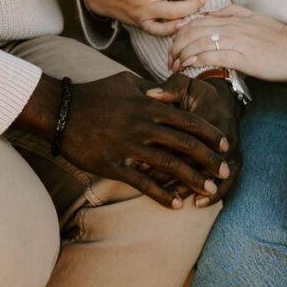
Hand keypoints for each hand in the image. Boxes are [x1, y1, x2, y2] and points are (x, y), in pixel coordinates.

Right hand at [10, 68, 236, 211]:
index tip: (224, 145)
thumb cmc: (94, 94)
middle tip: (225, 171)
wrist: (61, 111)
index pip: (188, 120)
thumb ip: (150, 88)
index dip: (210, 134)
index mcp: (149, 105)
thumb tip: (168, 91)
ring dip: (193, 179)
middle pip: (186, 144)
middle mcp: (144, 125)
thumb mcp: (126, 81)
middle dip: (209, 160)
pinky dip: (161, 195)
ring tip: (210, 191)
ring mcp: (130, 146)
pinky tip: (175, 205)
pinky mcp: (114, 164)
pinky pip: (143, 183)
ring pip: (170, 165)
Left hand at [167, 5, 286, 83]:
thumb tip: (208, 14)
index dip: (180, 34)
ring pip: (198, 42)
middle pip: (192, 31)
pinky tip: (186, 65)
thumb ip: (231, 12)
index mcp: (232, 18)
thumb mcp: (254, 17)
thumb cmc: (280, 37)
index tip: (173, 46)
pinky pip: (212, 54)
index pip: (196, 22)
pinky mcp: (242, 56)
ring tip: (173, 65)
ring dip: (181, 54)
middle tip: (169, 59)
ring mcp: (236, 41)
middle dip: (175, 45)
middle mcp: (231, 27)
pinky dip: (195, 58)